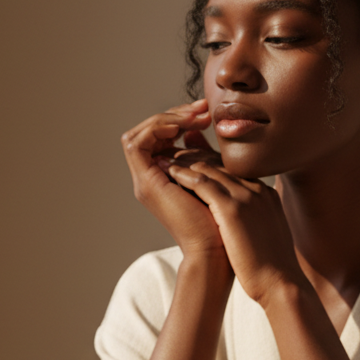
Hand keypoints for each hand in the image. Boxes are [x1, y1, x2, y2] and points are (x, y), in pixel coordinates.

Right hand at [120, 100, 228, 261]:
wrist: (218, 250)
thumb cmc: (223, 222)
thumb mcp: (214, 177)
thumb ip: (203, 155)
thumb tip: (197, 131)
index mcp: (164, 178)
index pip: (159, 137)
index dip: (179, 119)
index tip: (207, 113)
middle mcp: (150, 179)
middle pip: (146, 133)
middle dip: (173, 115)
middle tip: (202, 108)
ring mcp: (145, 182)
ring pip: (137, 134)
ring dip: (165, 119)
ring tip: (195, 116)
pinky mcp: (146, 184)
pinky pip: (136, 144)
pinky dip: (157, 130)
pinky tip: (184, 127)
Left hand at [165, 156, 305, 305]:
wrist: (281, 283)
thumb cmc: (271, 268)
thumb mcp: (265, 235)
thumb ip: (253, 220)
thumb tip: (239, 225)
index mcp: (265, 194)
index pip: (232, 170)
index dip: (209, 165)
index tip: (191, 165)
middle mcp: (256, 189)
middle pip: (220, 164)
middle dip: (195, 158)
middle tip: (173, 155)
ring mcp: (246, 196)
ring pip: (209, 168)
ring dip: (186, 163)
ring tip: (166, 160)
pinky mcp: (233, 208)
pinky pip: (202, 183)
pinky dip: (184, 176)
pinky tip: (170, 173)